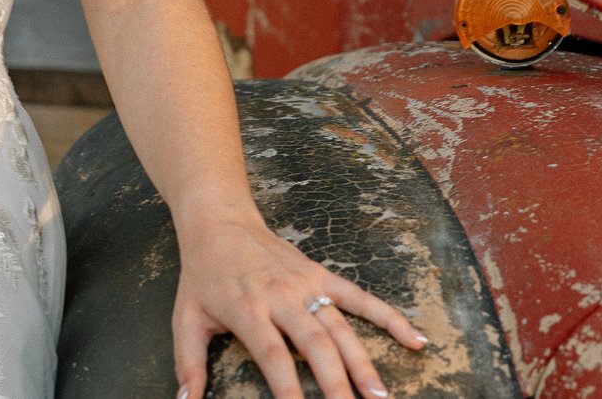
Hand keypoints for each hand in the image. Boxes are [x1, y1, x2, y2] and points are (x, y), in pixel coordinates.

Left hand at [170, 205, 429, 398]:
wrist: (219, 220)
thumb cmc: (202, 275)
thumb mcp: (185, 317)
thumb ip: (188, 362)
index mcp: (247, 309)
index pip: (273, 355)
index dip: (288, 387)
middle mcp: (280, 297)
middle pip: (315, 345)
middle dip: (336, 384)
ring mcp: (305, 285)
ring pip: (341, 328)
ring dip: (363, 363)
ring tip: (380, 396)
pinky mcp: (321, 275)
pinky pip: (360, 298)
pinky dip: (389, 318)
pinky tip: (415, 341)